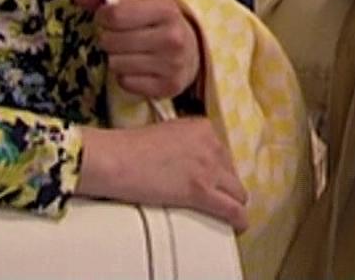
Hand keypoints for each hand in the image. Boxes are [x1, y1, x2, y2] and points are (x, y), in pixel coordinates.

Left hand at [74, 0, 202, 100]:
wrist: (192, 51)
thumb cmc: (157, 24)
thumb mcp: (138, 4)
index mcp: (166, 9)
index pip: (115, 15)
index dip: (102, 16)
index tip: (105, 17)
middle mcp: (173, 37)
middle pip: (111, 41)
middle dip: (107, 38)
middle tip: (117, 37)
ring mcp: (172, 64)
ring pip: (115, 64)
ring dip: (115, 58)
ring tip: (128, 52)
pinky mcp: (168, 86)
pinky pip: (125, 83)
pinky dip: (125, 76)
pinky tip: (137, 67)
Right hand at [75, 119, 248, 230]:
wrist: (116, 160)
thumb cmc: (129, 148)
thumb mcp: (167, 132)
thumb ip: (185, 141)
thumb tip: (189, 161)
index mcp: (202, 127)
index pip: (222, 152)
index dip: (216, 168)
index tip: (210, 179)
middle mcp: (212, 144)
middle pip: (231, 171)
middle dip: (224, 185)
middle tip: (214, 197)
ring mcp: (209, 168)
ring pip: (237, 191)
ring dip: (233, 202)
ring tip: (227, 214)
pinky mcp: (201, 191)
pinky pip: (232, 209)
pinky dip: (238, 219)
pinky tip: (239, 226)